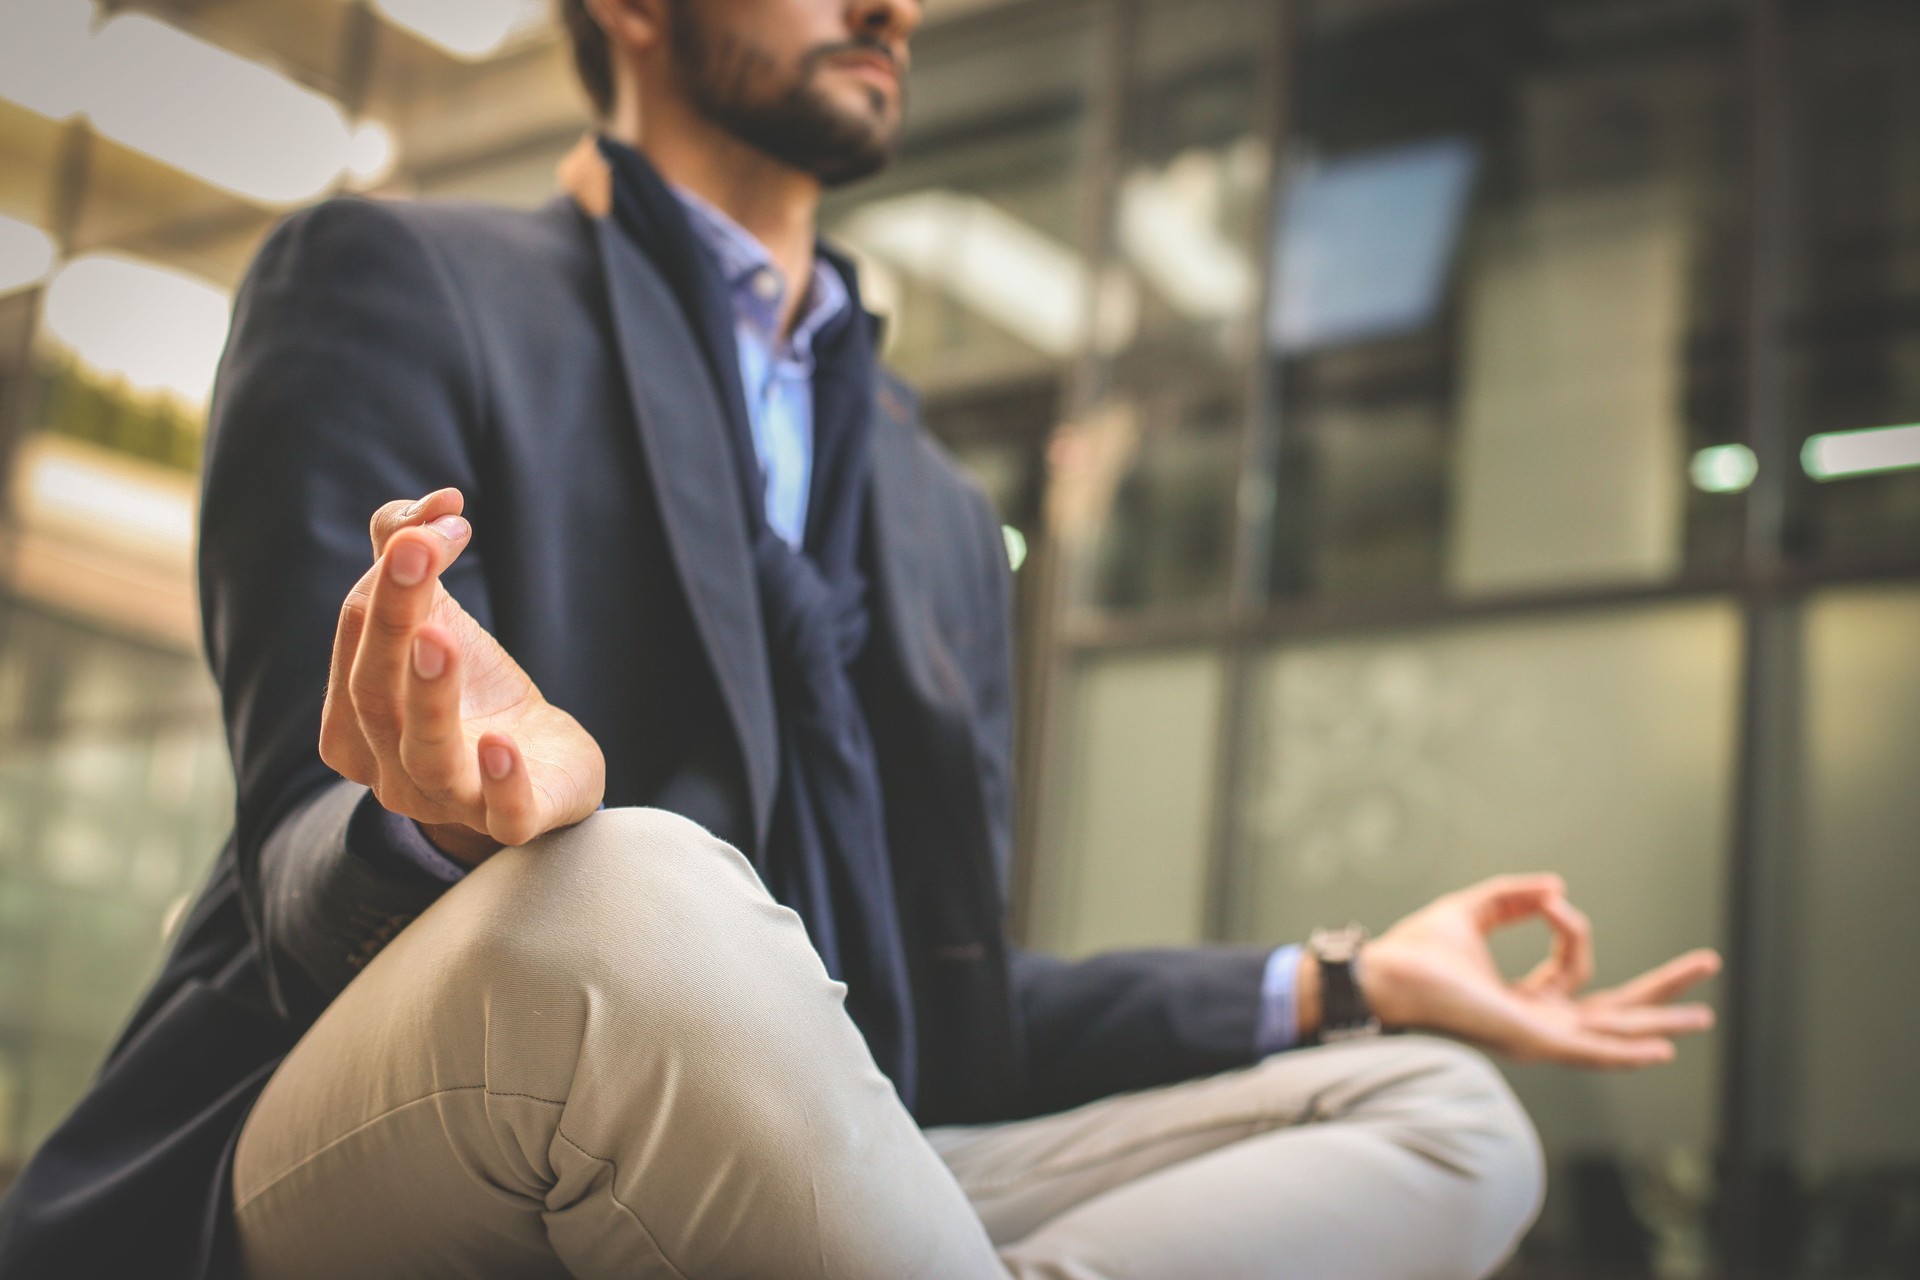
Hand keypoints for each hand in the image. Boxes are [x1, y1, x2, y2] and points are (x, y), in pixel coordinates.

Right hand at [319, 488, 606, 863]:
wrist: (542, 768)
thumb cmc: (474, 690)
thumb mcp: (438, 616)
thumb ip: (413, 550)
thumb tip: (440, 499)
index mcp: (354, 721)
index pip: (355, 643)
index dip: (390, 580)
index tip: (436, 527)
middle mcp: (389, 768)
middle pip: (375, 695)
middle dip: (393, 620)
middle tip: (418, 551)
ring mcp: (450, 800)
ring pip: (425, 753)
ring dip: (430, 694)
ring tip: (441, 637)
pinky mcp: (516, 821)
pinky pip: (502, 813)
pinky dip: (499, 782)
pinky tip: (501, 744)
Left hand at [1352, 874, 1719, 1068]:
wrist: (1384, 974)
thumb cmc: (1415, 952)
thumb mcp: (1471, 911)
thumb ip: (1511, 897)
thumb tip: (1556, 887)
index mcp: (1525, 998)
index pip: (1573, 965)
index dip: (1570, 926)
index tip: (1550, 899)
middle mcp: (1538, 1022)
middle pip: (1614, 1009)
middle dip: (1662, 991)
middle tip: (1707, 967)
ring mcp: (1538, 1037)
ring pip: (1613, 1031)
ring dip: (1659, 1022)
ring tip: (1704, 1015)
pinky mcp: (1530, 1042)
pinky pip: (1588, 1051)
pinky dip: (1624, 1051)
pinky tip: (1661, 1051)